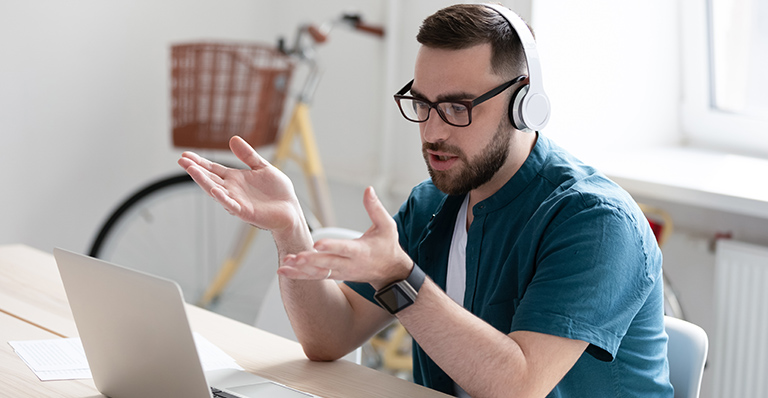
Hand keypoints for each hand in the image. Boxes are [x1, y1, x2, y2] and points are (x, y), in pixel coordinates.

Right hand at [177, 136, 303, 233]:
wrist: (290, 210)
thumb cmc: (277, 191)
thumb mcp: (262, 167)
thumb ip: (248, 155)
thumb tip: (233, 138)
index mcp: (235, 179)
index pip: (213, 169)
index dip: (200, 162)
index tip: (185, 155)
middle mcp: (232, 190)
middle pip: (210, 178)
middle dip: (196, 170)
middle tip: (182, 160)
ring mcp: (237, 201)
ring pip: (216, 191)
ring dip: (204, 181)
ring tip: (191, 170)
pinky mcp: (245, 212)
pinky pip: (231, 205)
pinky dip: (223, 198)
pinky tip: (214, 190)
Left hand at [279, 187, 412, 288]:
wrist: (390, 272)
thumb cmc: (387, 246)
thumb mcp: (387, 226)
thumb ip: (375, 208)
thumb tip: (368, 189)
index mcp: (361, 251)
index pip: (344, 248)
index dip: (331, 246)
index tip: (317, 243)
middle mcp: (349, 264)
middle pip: (327, 263)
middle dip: (311, 261)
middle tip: (295, 257)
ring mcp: (341, 272)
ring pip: (319, 272)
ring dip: (300, 269)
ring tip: (284, 264)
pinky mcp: (335, 275)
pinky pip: (315, 277)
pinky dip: (299, 275)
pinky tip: (283, 270)